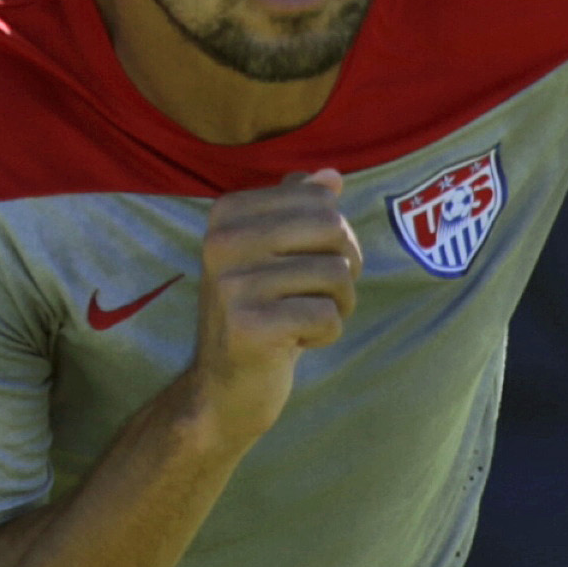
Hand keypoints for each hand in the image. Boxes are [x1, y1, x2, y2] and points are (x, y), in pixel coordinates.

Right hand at [191, 171, 361, 445]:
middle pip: (332, 229)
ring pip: (335, 274)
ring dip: (338, 305)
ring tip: (307, 321)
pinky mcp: (250, 327)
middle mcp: (222, 242)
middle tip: (322, 296)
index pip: (320, 199)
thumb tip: (332, 176)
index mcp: (227, 213)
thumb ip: (299, 210)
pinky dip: (326, 335)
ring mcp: (232, 285)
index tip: (310, 266)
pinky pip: (327, 316)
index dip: (334, 236)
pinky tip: (295, 343)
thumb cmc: (260, 316)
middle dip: (344, 267)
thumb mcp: (275, 256)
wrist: (223, 390)